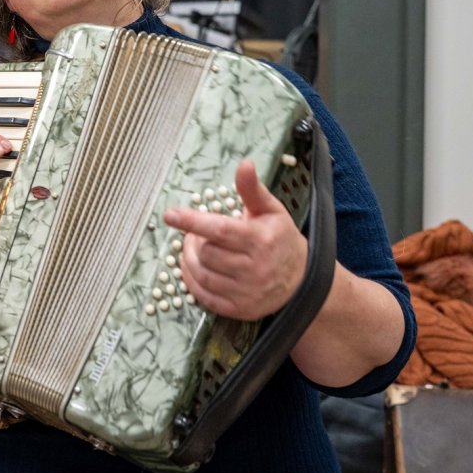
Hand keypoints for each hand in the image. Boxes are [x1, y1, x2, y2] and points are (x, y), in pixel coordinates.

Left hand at [162, 160, 307, 320]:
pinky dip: (192, 281)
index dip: (192, 221)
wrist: (303, 281)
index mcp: (260, 240)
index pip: (220, 230)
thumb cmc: (281, 239)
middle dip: (195, 241)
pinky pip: (204, 296)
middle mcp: (254, 268)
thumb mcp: (271, 211)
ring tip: (195, 248)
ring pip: (202, 274)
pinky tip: (194, 269)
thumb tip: (244, 164)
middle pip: (207, 253)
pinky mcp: (240, 309)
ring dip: (189, 260)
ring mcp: (247, 292)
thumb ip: (252, 189)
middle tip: (197, 234)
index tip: (170, 215)